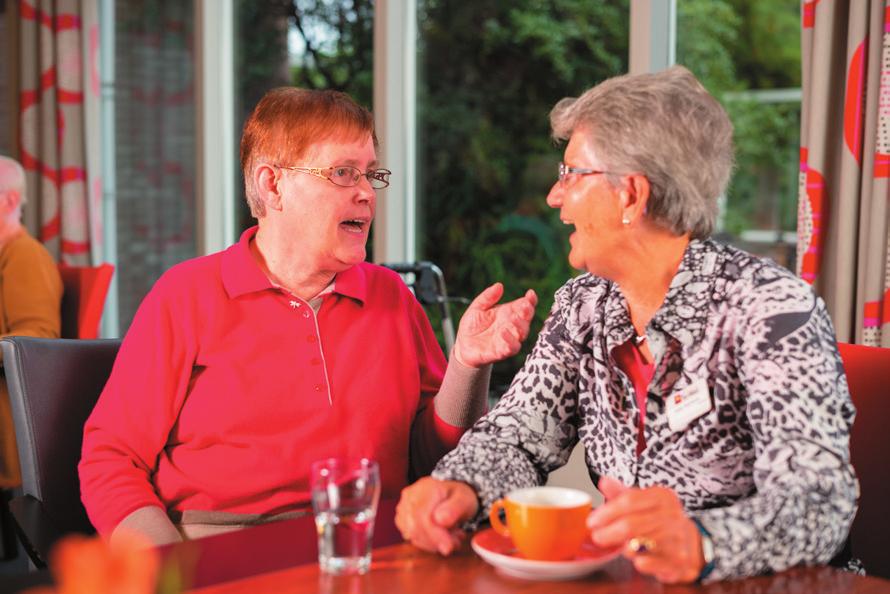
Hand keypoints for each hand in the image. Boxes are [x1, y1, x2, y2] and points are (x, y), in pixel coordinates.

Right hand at [395, 477, 478, 554]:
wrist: (450, 495)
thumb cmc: (458, 497)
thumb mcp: (465, 499)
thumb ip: (455, 508)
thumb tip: (440, 520)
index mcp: (426, 488)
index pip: (422, 515)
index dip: (434, 535)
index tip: (449, 547)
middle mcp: (410, 496)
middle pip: (414, 527)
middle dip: (435, 542)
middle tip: (455, 543)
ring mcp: (403, 508)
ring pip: (412, 535)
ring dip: (433, 543)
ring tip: (451, 537)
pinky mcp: (402, 520)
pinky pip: (412, 537)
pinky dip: (428, 543)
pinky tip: (440, 536)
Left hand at [453, 283, 536, 367]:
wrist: (463, 345)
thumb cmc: (472, 325)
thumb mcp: (477, 307)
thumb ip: (487, 297)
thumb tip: (499, 285)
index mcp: (508, 313)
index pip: (524, 306)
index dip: (530, 300)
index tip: (530, 294)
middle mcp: (511, 326)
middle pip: (526, 320)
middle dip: (527, 312)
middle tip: (524, 306)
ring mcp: (508, 340)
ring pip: (522, 334)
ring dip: (521, 326)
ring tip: (513, 319)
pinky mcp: (501, 352)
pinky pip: (511, 348)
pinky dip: (510, 342)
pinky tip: (503, 333)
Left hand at [587, 476, 704, 583]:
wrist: (691, 543)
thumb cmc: (661, 520)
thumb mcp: (643, 502)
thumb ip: (621, 494)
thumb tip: (604, 482)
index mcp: (662, 497)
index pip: (629, 501)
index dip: (607, 512)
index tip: (593, 521)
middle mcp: (672, 516)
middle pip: (631, 524)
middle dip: (608, 532)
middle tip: (597, 536)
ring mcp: (677, 539)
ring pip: (638, 545)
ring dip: (622, 547)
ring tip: (618, 546)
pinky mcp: (678, 561)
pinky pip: (648, 563)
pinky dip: (637, 562)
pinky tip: (636, 558)